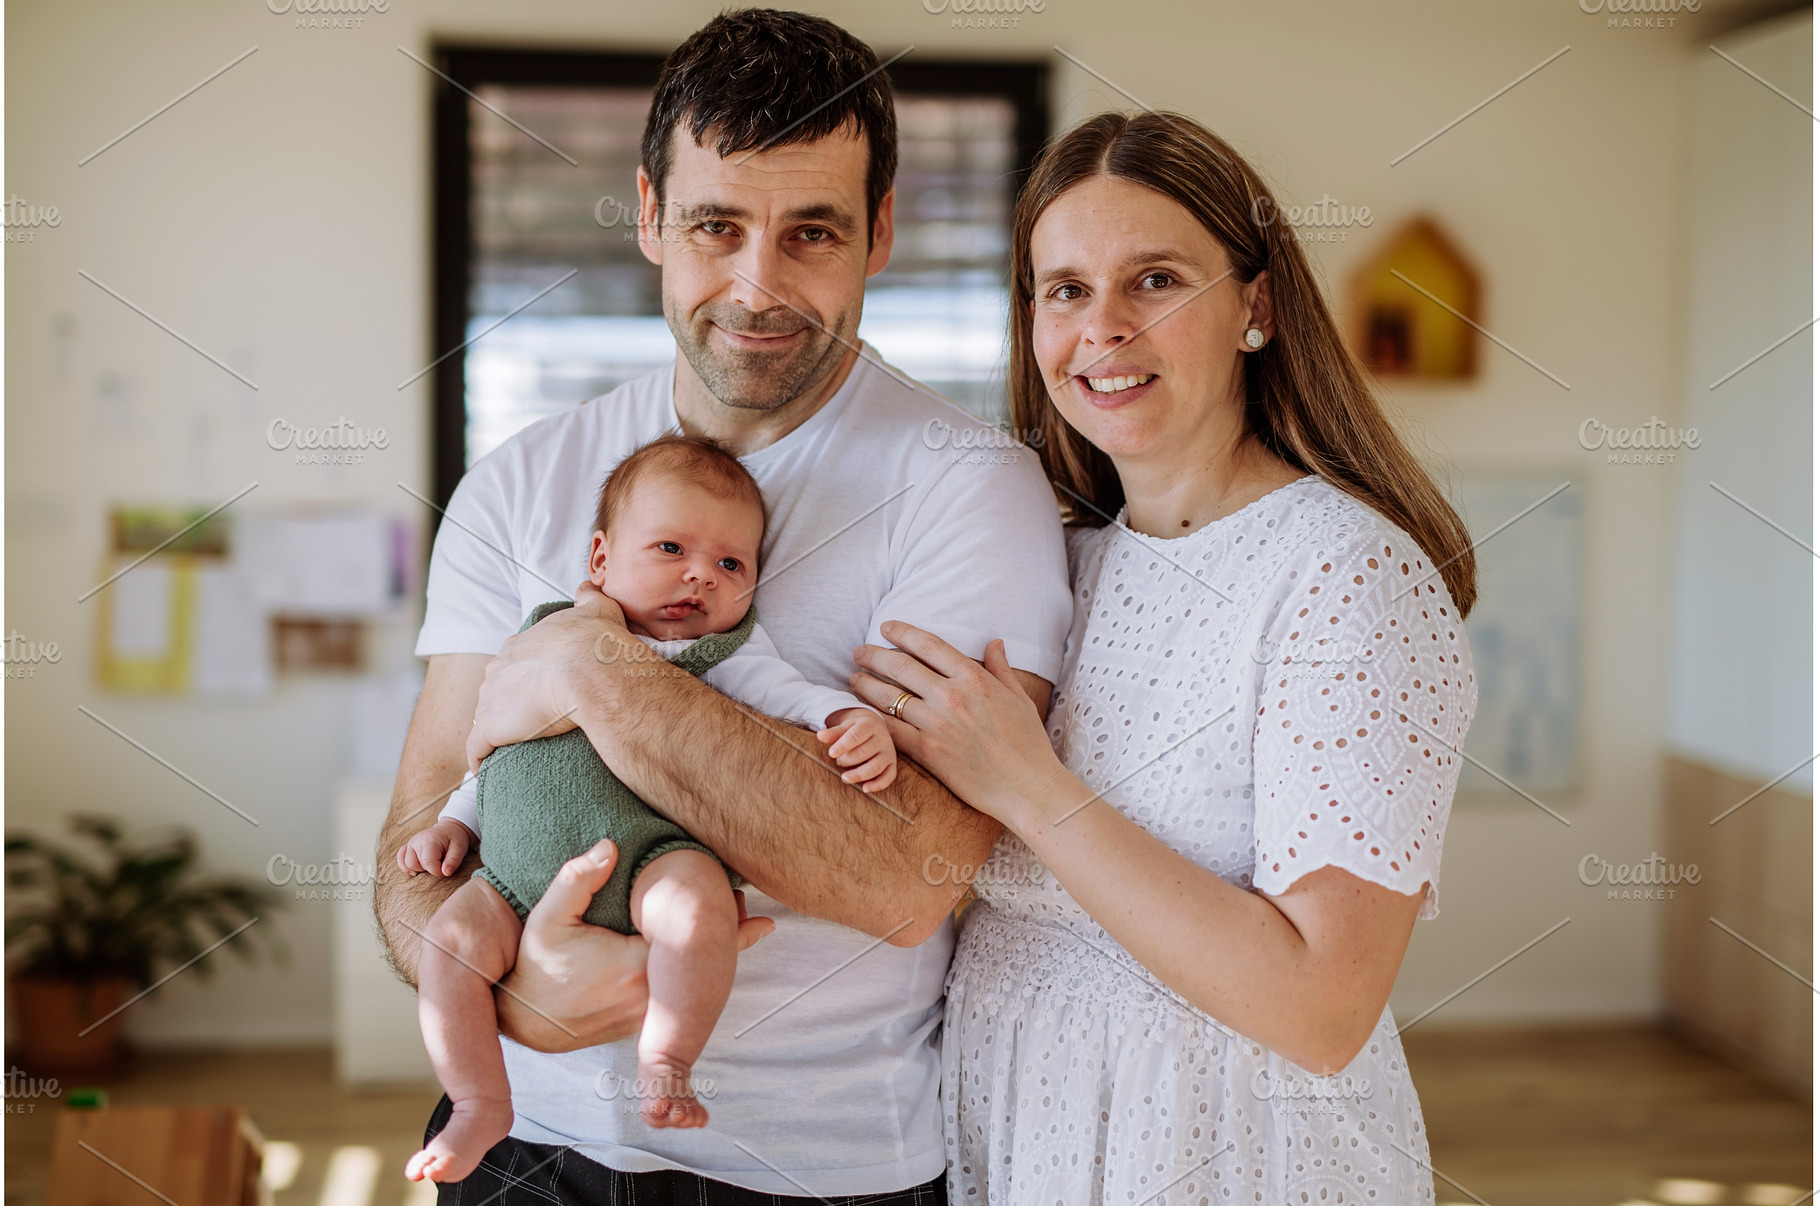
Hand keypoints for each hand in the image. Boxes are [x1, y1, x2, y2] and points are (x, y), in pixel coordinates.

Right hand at [398, 819, 473, 876]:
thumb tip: (445, 873)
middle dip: (429, 869)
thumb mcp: (460, 848)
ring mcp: (410, 843)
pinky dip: (406, 866)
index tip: (446, 868)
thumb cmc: (455, 839)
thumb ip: (453, 861)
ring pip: (407, 864)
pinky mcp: (407, 847)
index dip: (437, 871)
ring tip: (431, 862)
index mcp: (430, 840)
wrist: (449, 830)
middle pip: (415, 864)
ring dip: (419, 868)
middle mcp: (416, 841)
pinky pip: (401, 859)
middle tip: (440, 862)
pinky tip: (416, 869)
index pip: (428, 863)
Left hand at [467, 581, 631, 771]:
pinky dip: (479, 760)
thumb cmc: (599, 644)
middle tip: (528, 723)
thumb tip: (586, 586)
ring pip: (485, 719)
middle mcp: (498, 669)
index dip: (525, 679)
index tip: (538, 693)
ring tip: (512, 751)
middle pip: (494, 691)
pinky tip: (487, 771)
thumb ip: (588, 596)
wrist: (594, 673)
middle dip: (506, 706)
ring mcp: (491, 699)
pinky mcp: (490, 728)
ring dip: (495, 733)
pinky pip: (476, 750)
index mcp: (520, 645)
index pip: (512, 664)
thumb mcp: (597, 609)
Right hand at [495, 839, 775, 1052]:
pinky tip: (706, 953)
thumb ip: (577, 879)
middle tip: (744, 901)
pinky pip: (679, 996)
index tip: (741, 897)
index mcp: (633, 968)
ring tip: (739, 918)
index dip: (720, 919)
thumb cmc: (537, 964)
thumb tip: (609, 846)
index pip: (690, 942)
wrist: (523, 1017)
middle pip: (700, 964)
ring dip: (713, 955)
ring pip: (692, 984)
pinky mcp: (643, 1025)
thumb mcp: (548, 917)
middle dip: (727, 933)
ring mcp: (647, 1016)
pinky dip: (693, 975)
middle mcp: (648, 998)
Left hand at [817, 708, 897, 792]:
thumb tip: (820, 736)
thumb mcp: (846, 726)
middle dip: (848, 760)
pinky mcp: (892, 764)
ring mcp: (889, 752)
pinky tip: (864, 788)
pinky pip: (889, 776)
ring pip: (876, 766)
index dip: (843, 745)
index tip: (831, 753)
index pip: (857, 735)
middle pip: (865, 752)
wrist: (876, 726)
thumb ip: (834, 732)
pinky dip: (878, 784)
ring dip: (859, 774)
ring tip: (845, 777)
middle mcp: (882, 738)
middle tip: (838, 762)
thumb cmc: (856, 728)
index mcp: (870, 725)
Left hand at [849, 623, 1063, 827]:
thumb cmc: (1028, 744)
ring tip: (853, 678)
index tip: (886, 628)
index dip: (903, 632)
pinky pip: (890, 729)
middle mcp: (951, 696)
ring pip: (888, 696)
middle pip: (901, 665)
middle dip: (874, 655)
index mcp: (974, 679)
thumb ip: (1001, 668)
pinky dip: (870, 719)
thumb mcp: (1019, 698)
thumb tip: (994, 642)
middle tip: (859, 652)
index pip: (929, 645)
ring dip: (865, 684)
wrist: (1027, 786)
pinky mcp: (927, 751)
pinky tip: (860, 713)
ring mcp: (936, 724)